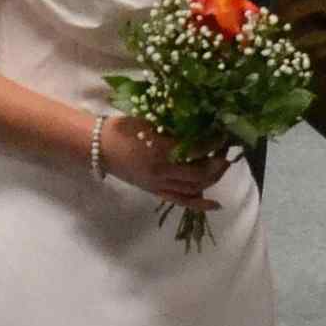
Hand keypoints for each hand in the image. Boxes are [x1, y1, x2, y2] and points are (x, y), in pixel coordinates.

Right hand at [101, 115, 230, 216]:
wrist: (98, 147)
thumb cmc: (122, 128)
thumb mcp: (150, 121)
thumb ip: (174, 125)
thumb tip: (201, 123)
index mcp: (161, 149)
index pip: (197, 149)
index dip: (214, 143)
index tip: (224, 135)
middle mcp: (162, 170)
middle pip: (200, 173)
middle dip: (218, 163)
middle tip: (227, 153)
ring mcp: (158, 184)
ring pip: (194, 187)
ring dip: (212, 178)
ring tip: (222, 167)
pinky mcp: (155, 191)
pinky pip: (181, 201)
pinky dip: (200, 204)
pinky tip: (216, 204)